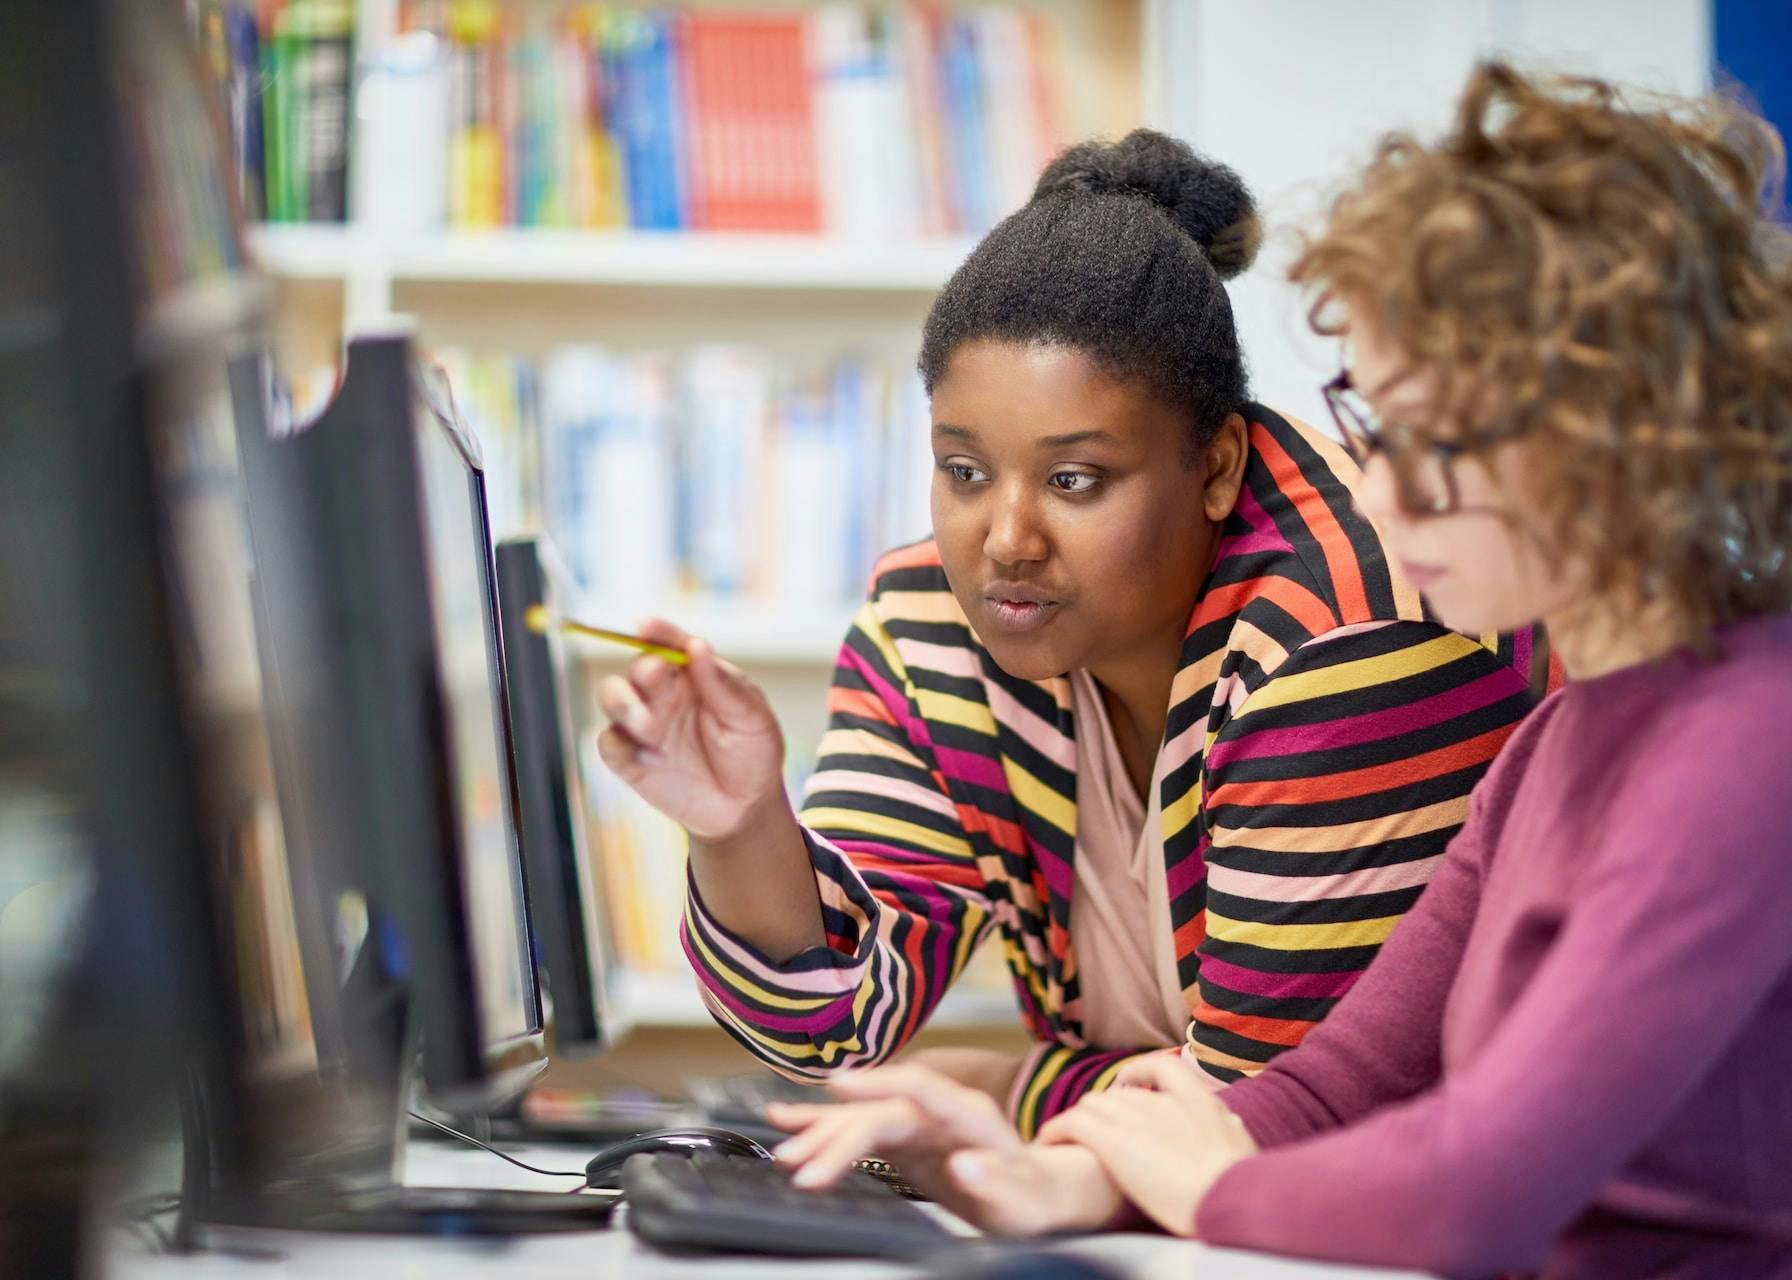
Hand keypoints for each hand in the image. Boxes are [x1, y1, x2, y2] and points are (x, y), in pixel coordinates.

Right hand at [594, 618, 784, 840]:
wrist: (745, 807)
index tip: (647, 626)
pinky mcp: (630, 759)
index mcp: (693, 674)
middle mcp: (663, 694)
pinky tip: (644, 756)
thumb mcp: (752, 718)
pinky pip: (608, 743)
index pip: (669, 643)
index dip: (657, 631)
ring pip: (611, 696)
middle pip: (637, 668)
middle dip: (643, 670)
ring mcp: (644, 726)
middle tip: (657, 675)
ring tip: (650, 724)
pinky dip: (616, 744)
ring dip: (623, 702)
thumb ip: (724, 685)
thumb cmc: (752, 752)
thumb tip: (697, 646)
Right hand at [767, 1064, 1120, 1235]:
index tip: (840, 1086)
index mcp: (966, 1114)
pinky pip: (857, 1129)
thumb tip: (966, 1164)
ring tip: (781, 1147)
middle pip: (878, 1112)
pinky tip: (787, 1119)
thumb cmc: (1031, 1195)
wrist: (1035, 1192)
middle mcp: (936, 1111)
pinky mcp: (902, 1139)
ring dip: (820, 1132)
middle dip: (835, 1134)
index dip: (878, 1082)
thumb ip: (995, 1179)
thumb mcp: (1022, 1197)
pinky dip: (823, 1126)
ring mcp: (916, 1122)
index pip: (918, 1088)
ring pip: (861, 1119)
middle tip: (798, 1163)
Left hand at [1036, 1054, 1257, 1235]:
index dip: (1139, 1072)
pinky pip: (1072, 1124)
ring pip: (1091, 1104)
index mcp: (1196, 1100)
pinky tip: (1046, 1141)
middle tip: (1093, 1130)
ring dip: (1077, 1120)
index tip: (1129, 1084)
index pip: (1161, 1066)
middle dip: (1104, 1110)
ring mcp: (1136, 1119)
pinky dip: (1055, 1130)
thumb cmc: (1240, 1183)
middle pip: (1118, 1093)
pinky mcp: (1113, 1142)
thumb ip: (1226, 1127)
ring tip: (1064, 1138)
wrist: (1229, 1196)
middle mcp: (1162, 1102)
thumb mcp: (1240, 1143)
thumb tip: (1230, 1122)